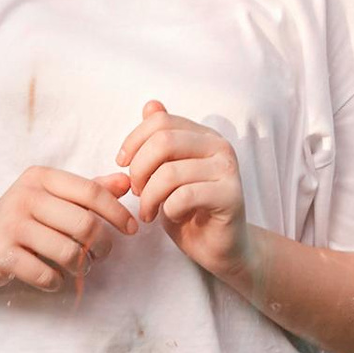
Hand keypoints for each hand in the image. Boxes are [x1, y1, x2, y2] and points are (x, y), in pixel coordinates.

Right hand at [0, 162, 131, 296]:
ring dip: (82, 266)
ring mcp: (10, 225)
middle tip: (102, 254)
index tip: (130, 229)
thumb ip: (88, 191)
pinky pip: (45, 274)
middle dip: (102, 245)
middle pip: (84, 224)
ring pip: (68, 252)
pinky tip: (55, 279)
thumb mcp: (52, 198)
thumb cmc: (22, 219)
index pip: (91, 192)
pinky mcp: (1, 254)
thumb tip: (126, 183)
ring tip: (80, 267)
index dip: (117, 212)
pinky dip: (57, 282)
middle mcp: (24, 196)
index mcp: (40, 177)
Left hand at [115, 99, 249, 286]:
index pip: (160, 121)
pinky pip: (184, 196)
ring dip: (148, 196)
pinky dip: (167, 210)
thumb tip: (151, 105)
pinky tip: (170, 217)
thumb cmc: (189, 210)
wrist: (220, 247)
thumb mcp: (166, 172)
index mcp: (203, 135)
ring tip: (148, 211)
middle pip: (163, 142)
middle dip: (139, 170)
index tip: (122, 165)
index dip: (134, 141)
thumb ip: (159, 141)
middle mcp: (219, 146)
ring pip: (170, 172)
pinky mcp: (231, 196)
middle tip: (135, 192)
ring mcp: (227, 170)